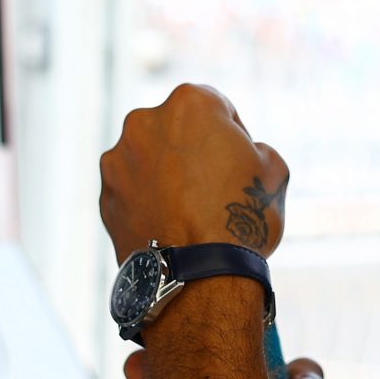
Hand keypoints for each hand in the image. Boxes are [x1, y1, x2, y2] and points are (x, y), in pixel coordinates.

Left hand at [99, 84, 288, 262]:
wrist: (200, 276)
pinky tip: (169, 226)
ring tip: (189, 212)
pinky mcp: (106, 196)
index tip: (239, 162)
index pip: (216, 107)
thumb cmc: (242, 219)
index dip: (233, 135)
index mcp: (190, 103)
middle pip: (175, 130)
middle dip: (191, 151)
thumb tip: (242, 155)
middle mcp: (145, 121)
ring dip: (164, 175)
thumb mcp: (273, 171)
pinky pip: (132, 191)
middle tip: (212, 187)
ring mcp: (119, 159)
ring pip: (148, 159)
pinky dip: (146, 202)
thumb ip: (253, 148)